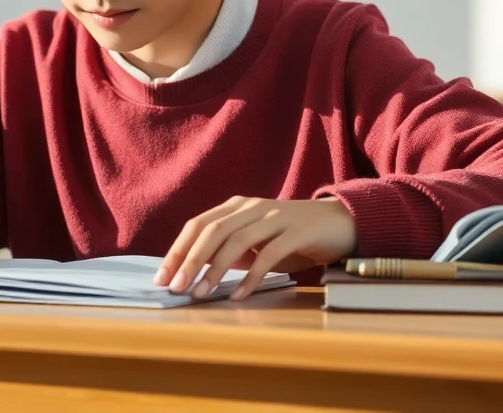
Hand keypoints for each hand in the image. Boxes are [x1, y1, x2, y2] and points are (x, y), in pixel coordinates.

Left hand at [154, 196, 356, 300]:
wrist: (341, 222)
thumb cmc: (293, 236)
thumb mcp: (257, 241)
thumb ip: (230, 251)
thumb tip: (194, 273)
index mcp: (237, 207)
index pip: (198, 225)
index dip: (177, 250)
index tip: (162, 276)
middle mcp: (252, 208)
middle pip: (211, 231)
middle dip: (189, 260)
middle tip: (175, 287)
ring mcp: (275, 218)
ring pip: (236, 242)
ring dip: (214, 270)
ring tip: (200, 293)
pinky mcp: (296, 232)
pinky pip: (268, 255)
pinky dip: (251, 276)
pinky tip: (239, 295)